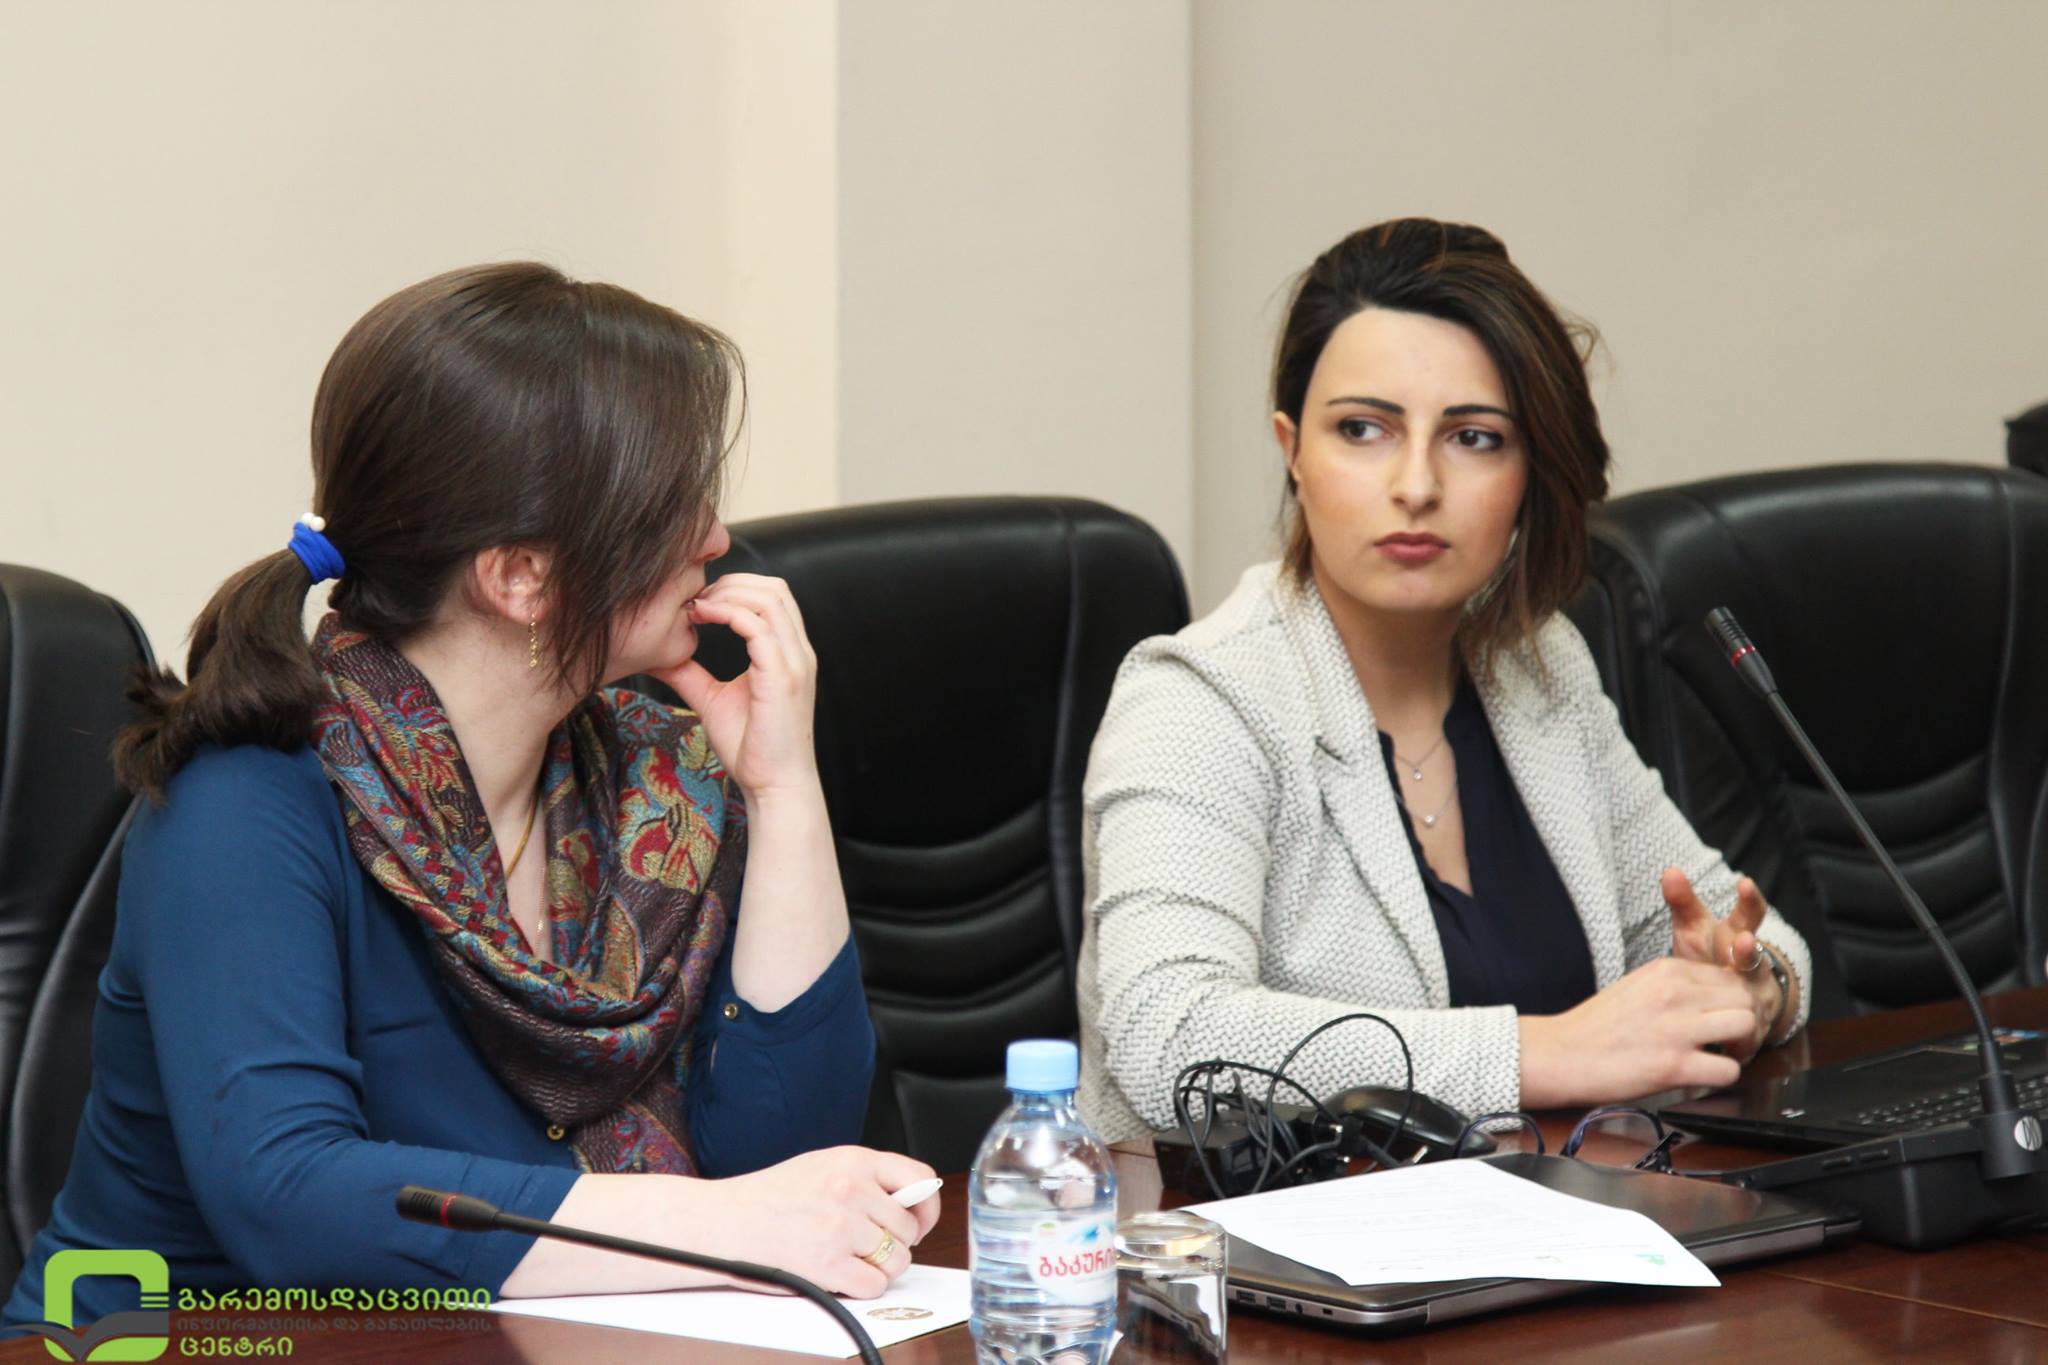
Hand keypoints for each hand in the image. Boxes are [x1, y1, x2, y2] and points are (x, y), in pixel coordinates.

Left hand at [658, 574, 819, 799]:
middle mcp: (798, 651)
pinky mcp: (782, 676)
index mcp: (788, 654)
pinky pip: (758, 626)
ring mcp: (794, 662)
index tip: (698, 603)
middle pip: (774, 588)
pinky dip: (728, 613)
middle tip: (696, 600)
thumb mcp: (713, 699)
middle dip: (732, 583)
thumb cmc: (750, 748)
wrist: (773, 785)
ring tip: (697, 608)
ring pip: (768, 599)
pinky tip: (703, 619)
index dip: (736, 588)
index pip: (773, 597)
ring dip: (728, 595)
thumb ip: (691, 673)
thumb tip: (658, 655)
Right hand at [689, 1146, 942, 1297]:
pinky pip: (874, 1285)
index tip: (918, 1220)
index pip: (921, 1179)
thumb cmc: (773, 1197)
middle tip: (866, 1242)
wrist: (726, 1222)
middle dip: (895, 1242)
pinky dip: (862, 1287)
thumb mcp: (824, 1165)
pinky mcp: (828, 1264)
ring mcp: (840, 1227)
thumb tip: (915, 1200)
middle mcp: (851, 1190)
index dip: (926, 1206)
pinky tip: (841, 1274)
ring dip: (879, 1266)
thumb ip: (869, 1178)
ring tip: (849, 1256)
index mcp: (854, 1160)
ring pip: (897, 1260)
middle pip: (909, 1229)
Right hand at [1518, 957, 1758, 1107]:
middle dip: (1743, 1022)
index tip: (1720, 1018)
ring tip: (1721, 1056)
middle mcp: (1675, 993)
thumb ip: (1674, 985)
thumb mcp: (1637, 986)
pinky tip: (1702, 1077)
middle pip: (1745, 998)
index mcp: (1667, 970)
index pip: (1729, 975)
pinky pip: (1729, 1070)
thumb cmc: (1595, 1026)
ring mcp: (1676, 1029)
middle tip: (1727, 1040)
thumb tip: (1711, 998)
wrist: (1561, 1053)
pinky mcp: (1674, 1066)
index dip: (1732, 1001)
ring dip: (1741, 1046)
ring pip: (1746, 1026)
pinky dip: (1722, 1077)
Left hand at [1663, 868, 1779, 1053]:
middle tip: (1742, 941)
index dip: (1749, 900)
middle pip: (1754, 957)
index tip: (1744, 883)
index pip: (1750, 915)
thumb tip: (1669, 869)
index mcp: (1736, 937)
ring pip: (1752, 1001)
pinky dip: (1739, 1042)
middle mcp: (1752, 967)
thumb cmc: (1708, 955)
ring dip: (1743, 1003)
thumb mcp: (1694, 927)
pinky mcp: (1753, 1031)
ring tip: (1741, 1002)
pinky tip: (1733, 1049)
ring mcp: (1756, 999)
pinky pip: (1746, 1037)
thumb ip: (1683, 901)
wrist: (1726, 996)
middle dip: (1747, 951)